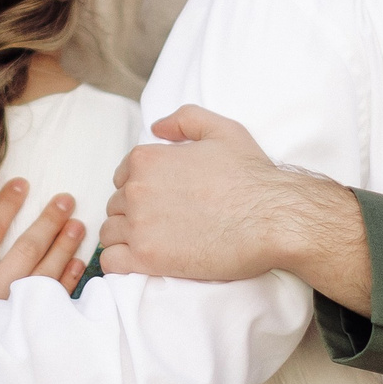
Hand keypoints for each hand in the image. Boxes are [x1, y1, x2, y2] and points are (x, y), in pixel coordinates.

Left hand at [99, 107, 369, 306]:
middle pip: (116, 205)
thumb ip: (184, 120)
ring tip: (154, 245)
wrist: (272, 218)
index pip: (122, 176)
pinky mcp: (146, 258)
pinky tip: (140, 263)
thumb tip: (156, 127)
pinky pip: (110, 262)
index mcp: (147, 159)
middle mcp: (136, 189)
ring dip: (126, 239)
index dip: (141, 189)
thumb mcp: (222, 130)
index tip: (162, 201)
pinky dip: (119, 263)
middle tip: (164, 225)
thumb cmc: (252, 175)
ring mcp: (139, 225)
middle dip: (134, 214)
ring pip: (109, 233)